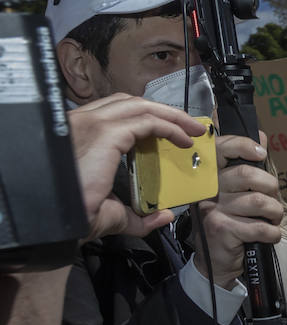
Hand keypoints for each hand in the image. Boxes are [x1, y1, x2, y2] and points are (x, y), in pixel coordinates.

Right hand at [66, 94, 205, 239]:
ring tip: (192, 130)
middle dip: (163, 111)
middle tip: (188, 127)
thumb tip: (161, 217)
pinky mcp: (105, 133)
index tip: (168, 129)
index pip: (116, 113)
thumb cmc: (71, 214)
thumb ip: (136, 216)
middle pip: (130, 103)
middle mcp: (83, 123)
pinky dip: (170, 127)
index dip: (146, 116)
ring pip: (141, 107)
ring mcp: (93, 125)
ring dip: (172, 115)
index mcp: (79, 136)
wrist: (56, 220)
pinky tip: (184, 140)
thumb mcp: (109, 214)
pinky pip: (147, 122)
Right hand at [192, 132, 282, 288]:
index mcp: (210, 176)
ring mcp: (212, 210)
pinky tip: (268, 235)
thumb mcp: (236, 193)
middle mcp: (207, 190)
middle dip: (271, 188)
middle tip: (272, 200)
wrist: (215, 261)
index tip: (261, 153)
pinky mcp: (221, 229)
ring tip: (271, 219)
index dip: (243, 145)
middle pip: (248, 174)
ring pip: (259, 201)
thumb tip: (260, 135)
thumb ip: (246, 165)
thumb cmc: (231, 222)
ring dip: (275, 213)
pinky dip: (272, 233)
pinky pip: (260, 226)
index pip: (221, 148)